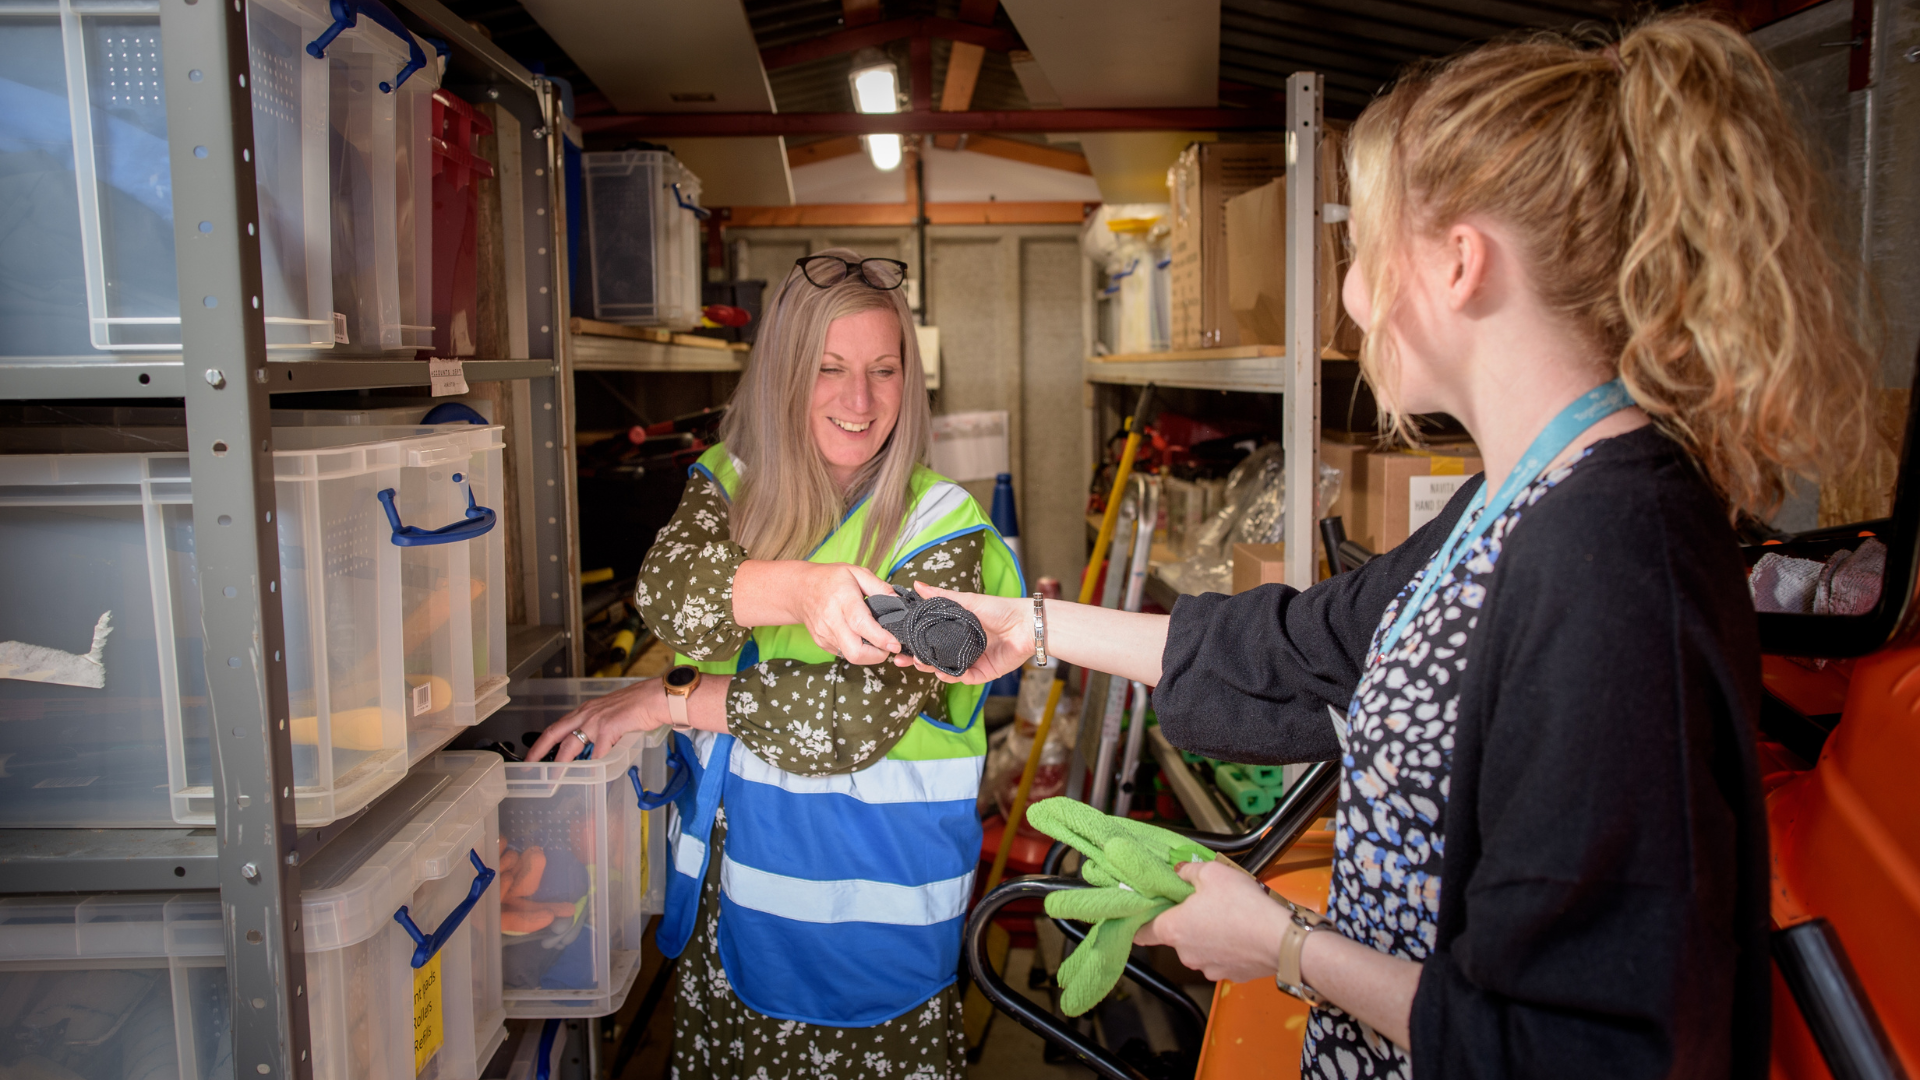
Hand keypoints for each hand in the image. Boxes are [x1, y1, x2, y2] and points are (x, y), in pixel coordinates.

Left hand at [524, 678, 668, 763]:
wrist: (656, 697)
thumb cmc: (639, 705)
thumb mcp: (611, 713)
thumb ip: (599, 727)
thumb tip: (594, 746)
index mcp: (586, 710)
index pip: (558, 726)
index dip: (544, 740)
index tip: (534, 752)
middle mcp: (587, 713)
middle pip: (555, 733)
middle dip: (540, 749)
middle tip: (530, 764)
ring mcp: (596, 720)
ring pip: (571, 744)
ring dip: (562, 762)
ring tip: (554, 776)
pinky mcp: (609, 727)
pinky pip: (598, 751)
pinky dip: (593, 764)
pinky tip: (591, 774)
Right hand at [791, 561, 900, 664]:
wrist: (800, 589)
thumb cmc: (831, 579)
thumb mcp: (856, 572)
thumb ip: (879, 586)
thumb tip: (898, 601)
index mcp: (842, 599)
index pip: (861, 624)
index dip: (880, 638)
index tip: (895, 644)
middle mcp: (831, 620)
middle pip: (855, 651)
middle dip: (877, 655)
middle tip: (888, 646)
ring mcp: (825, 634)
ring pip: (851, 656)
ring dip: (869, 654)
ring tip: (876, 640)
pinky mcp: (822, 643)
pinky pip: (844, 653)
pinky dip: (857, 650)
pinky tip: (860, 637)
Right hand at [889, 581, 1032, 683]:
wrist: (1026, 624)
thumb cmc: (999, 609)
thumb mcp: (967, 601)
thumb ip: (941, 596)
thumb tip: (917, 585)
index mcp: (957, 631)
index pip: (930, 640)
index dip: (914, 643)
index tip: (898, 644)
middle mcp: (963, 647)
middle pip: (935, 657)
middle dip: (918, 660)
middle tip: (903, 659)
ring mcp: (973, 661)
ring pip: (947, 670)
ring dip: (933, 669)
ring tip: (922, 664)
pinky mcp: (984, 673)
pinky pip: (965, 678)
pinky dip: (954, 677)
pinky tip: (943, 672)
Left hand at [1133, 859, 1288, 983]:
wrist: (1280, 939)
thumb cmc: (1244, 907)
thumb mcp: (1212, 873)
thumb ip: (1188, 871)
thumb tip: (1181, 872)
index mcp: (1174, 929)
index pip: (1142, 932)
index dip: (1143, 920)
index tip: (1149, 911)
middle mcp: (1186, 953)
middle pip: (1176, 936)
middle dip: (1187, 920)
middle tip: (1205, 902)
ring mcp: (1208, 967)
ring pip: (1199, 947)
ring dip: (1208, 934)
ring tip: (1228, 915)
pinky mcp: (1229, 975)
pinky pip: (1221, 957)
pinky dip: (1227, 946)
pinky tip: (1240, 931)